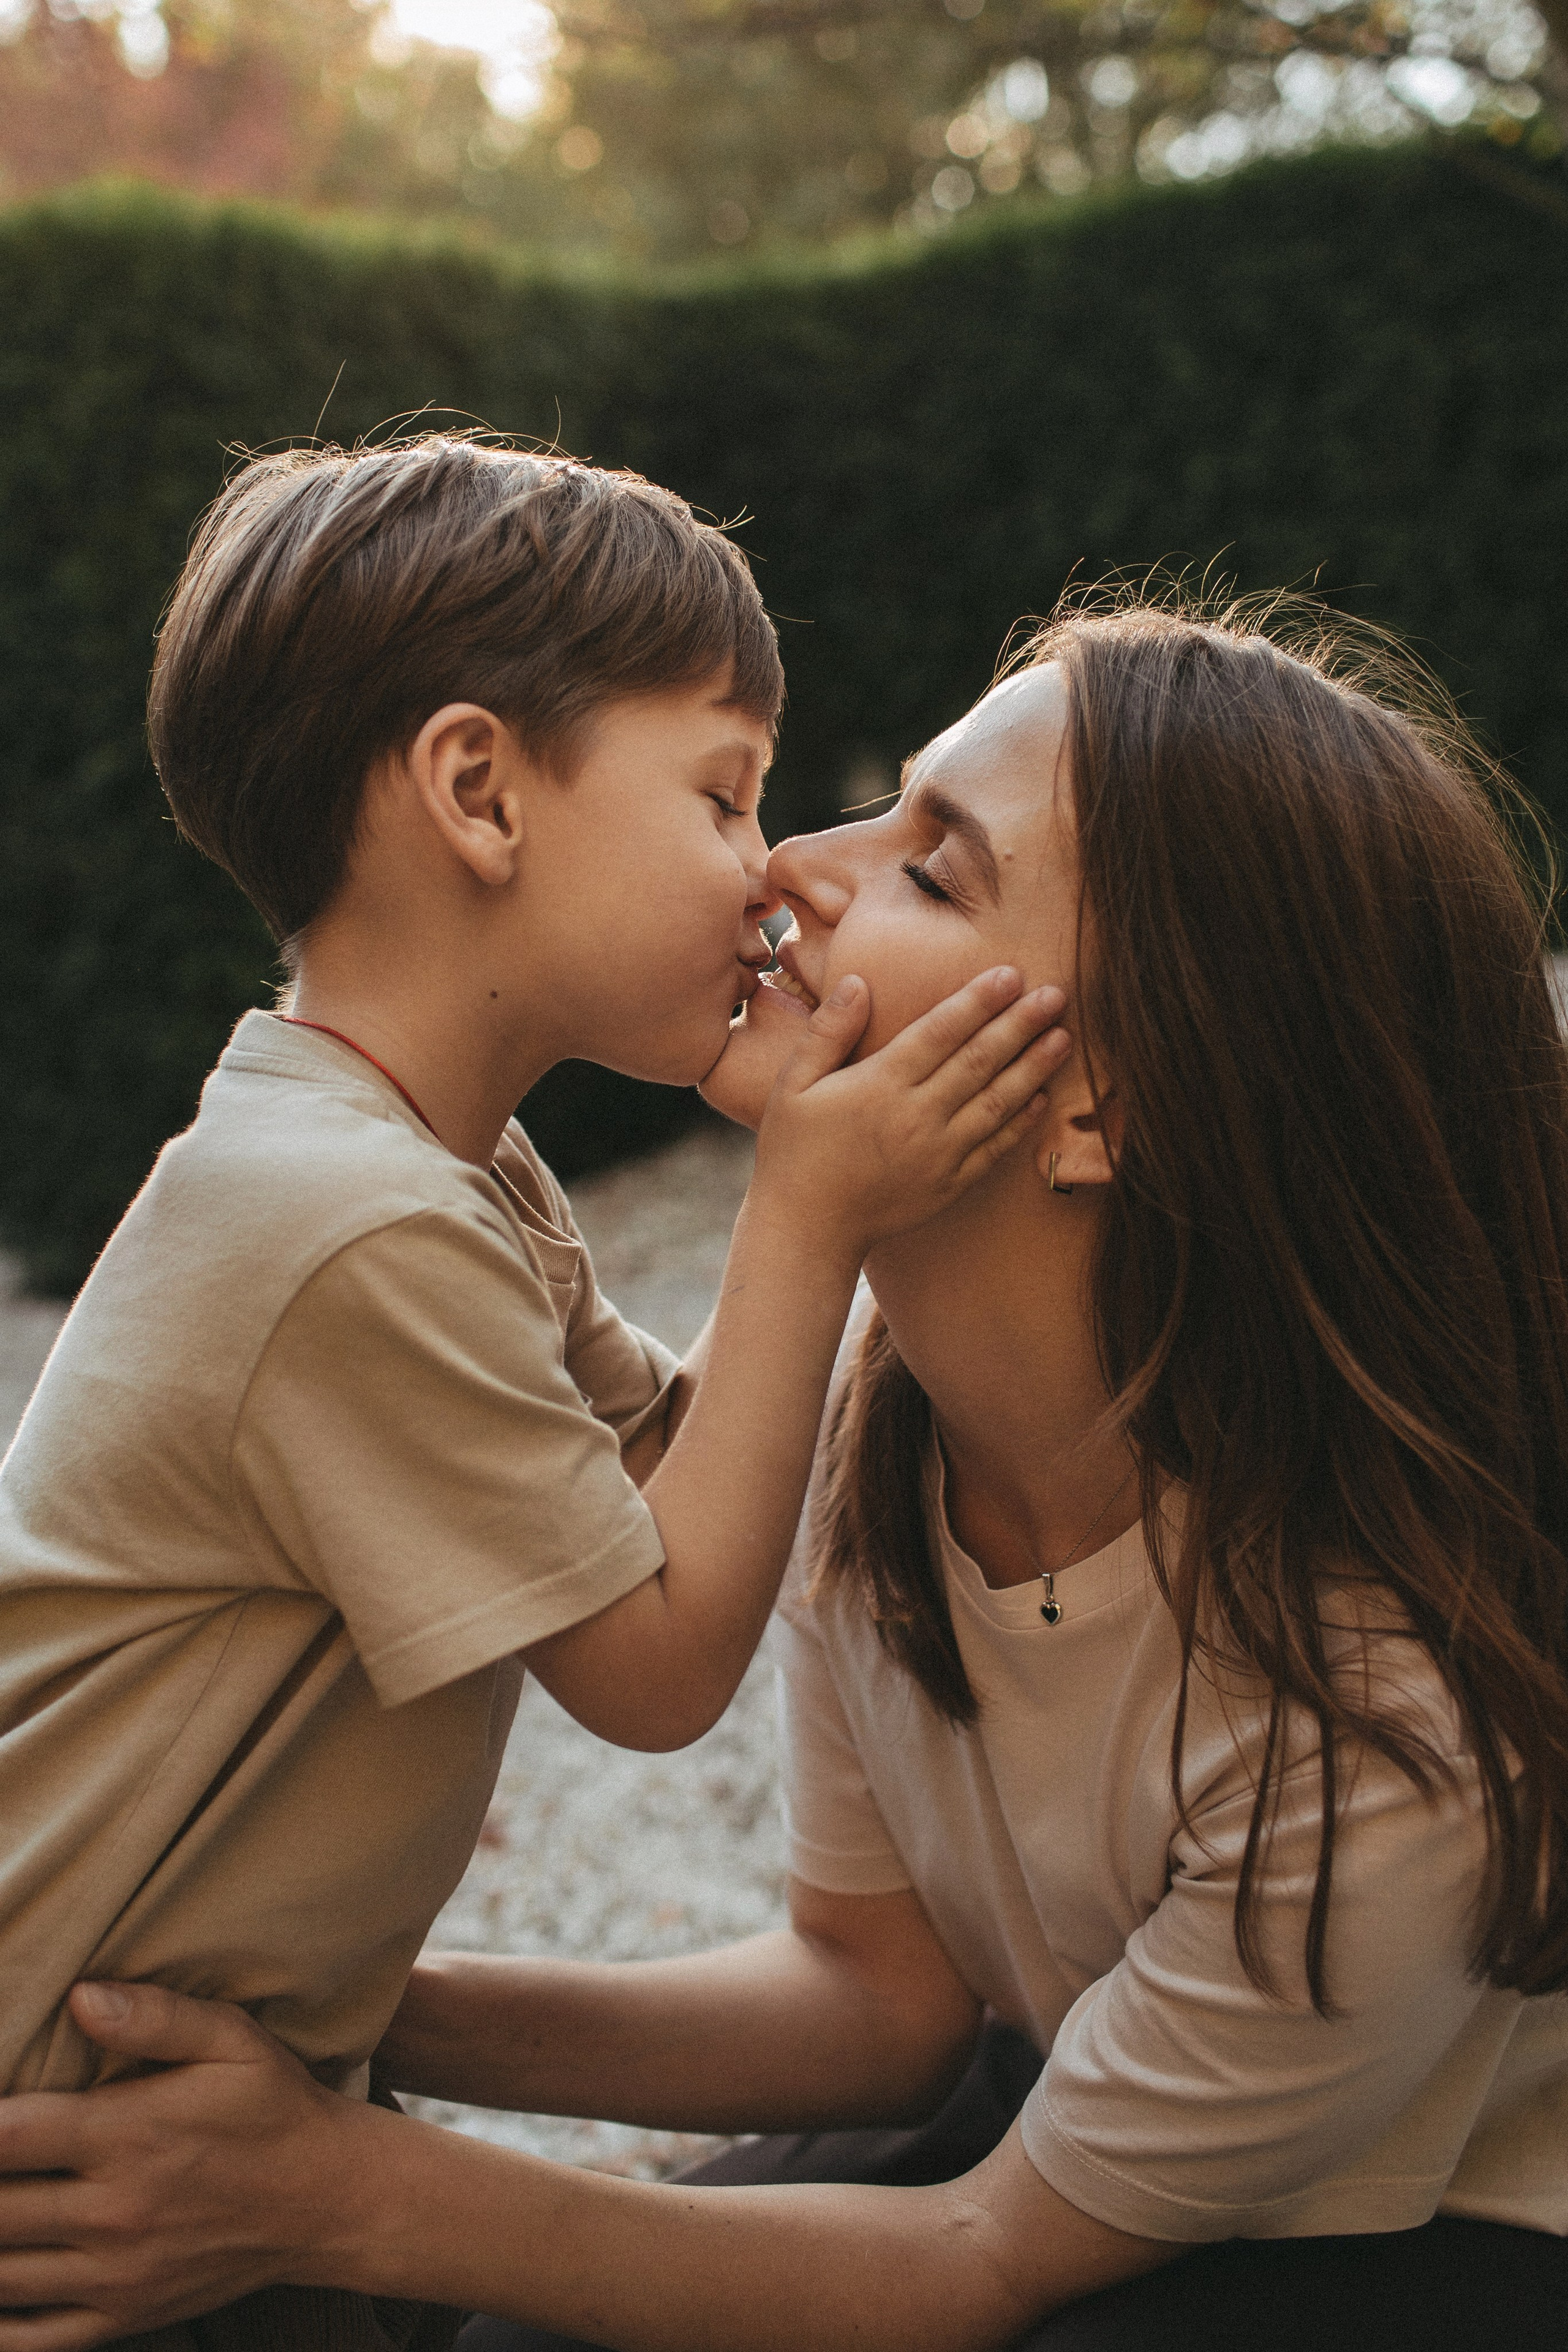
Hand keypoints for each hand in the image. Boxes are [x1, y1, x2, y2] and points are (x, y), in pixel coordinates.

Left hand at [0, 1982, 366, 2348]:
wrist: (328, 2200)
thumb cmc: (273, 2109)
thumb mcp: (232, 2040)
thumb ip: (155, 2016)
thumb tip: (80, 1997)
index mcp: (130, 2136)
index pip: (9, 2137)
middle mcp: (114, 2212)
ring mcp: (116, 2274)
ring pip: (0, 2275)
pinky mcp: (125, 2316)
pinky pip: (32, 2336)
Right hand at [750, 968, 1068, 1257]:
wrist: (807, 1229)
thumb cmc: (794, 1151)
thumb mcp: (793, 1084)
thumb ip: (827, 1031)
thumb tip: (858, 982)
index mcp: (879, 1085)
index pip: (940, 1031)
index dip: (977, 1000)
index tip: (1009, 974)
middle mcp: (916, 1117)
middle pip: (978, 1061)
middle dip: (1020, 1024)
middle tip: (1056, 993)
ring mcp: (938, 1154)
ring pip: (997, 1103)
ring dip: (1033, 1068)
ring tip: (1063, 1036)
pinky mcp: (949, 1185)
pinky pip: (994, 1148)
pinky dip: (1021, 1122)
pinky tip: (1042, 1097)